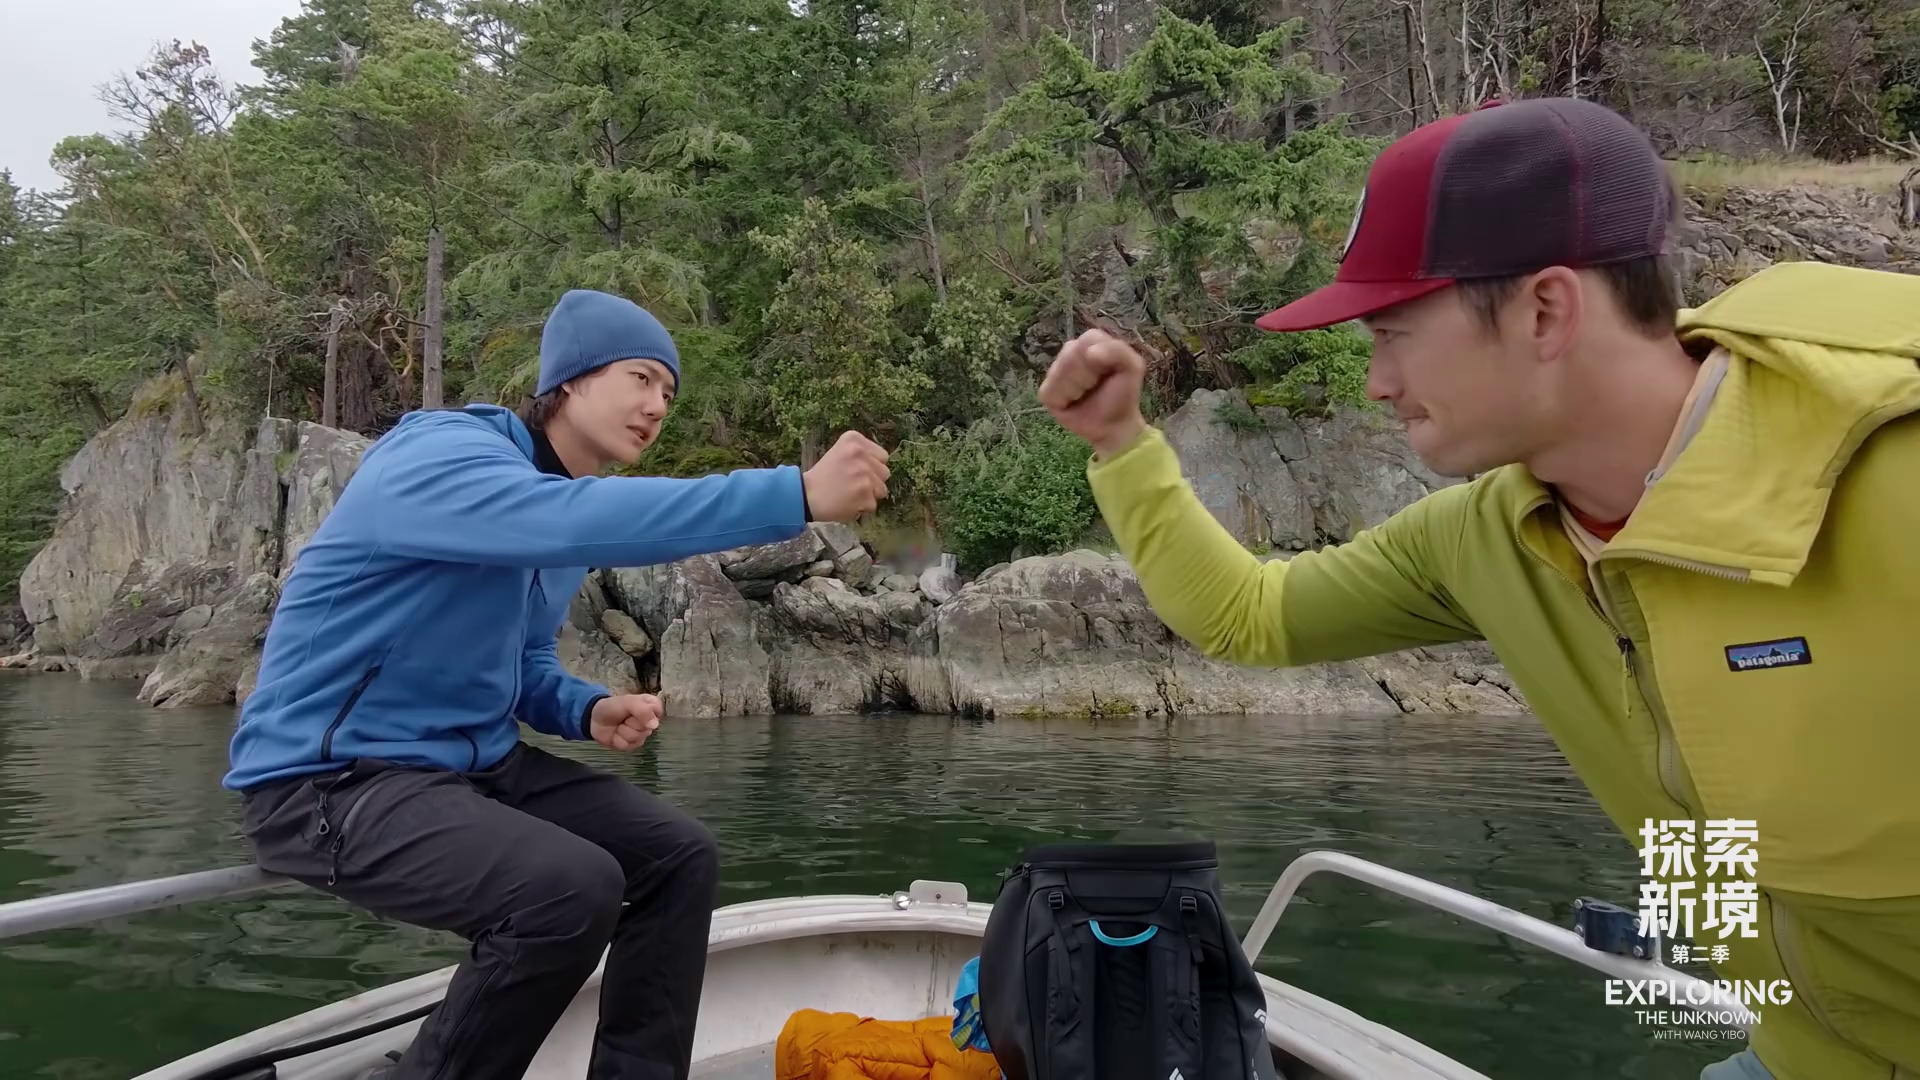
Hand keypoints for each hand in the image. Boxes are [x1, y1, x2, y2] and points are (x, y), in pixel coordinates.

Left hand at [589, 694, 660, 751]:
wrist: (595, 719)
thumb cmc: (612, 707)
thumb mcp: (627, 702)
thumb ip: (642, 710)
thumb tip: (654, 725)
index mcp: (650, 706)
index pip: (658, 711)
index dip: (646, 713)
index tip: (634, 710)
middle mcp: (649, 721)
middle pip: (647, 728)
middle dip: (631, 723)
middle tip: (623, 718)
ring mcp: (641, 734)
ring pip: (637, 737)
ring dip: (623, 731)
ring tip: (618, 725)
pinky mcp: (633, 745)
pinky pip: (629, 746)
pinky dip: (618, 740)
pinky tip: (615, 734)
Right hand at [802, 431, 889, 521]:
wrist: (806, 495)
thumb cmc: (822, 475)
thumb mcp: (839, 452)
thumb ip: (861, 453)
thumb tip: (882, 465)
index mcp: (853, 440)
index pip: (883, 456)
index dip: (872, 466)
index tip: (857, 470)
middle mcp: (860, 454)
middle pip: (885, 472)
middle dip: (873, 481)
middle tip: (854, 484)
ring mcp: (864, 475)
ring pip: (882, 490)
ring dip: (869, 495)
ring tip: (851, 494)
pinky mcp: (865, 495)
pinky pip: (873, 505)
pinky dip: (862, 508)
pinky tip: (847, 503)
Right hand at [1039, 329, 1147, 457]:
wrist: (1113, 425)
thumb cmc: (1122, 394)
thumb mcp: (1132, 368)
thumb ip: (1118, 351)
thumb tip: (1090, 353)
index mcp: (1091, 342)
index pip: (1088, 340)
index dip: (1099, 359)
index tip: (1108, 372)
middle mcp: (1070, 352)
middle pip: (1071, 355)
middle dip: (1088, 375)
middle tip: (1096, 386)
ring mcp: (1055, 371)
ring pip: (1060, 373)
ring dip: (1077, 388)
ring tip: (1085, 394)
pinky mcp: (1046, 391)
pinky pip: (1050, 390)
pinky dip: (1064, 400)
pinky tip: (1072, 402)